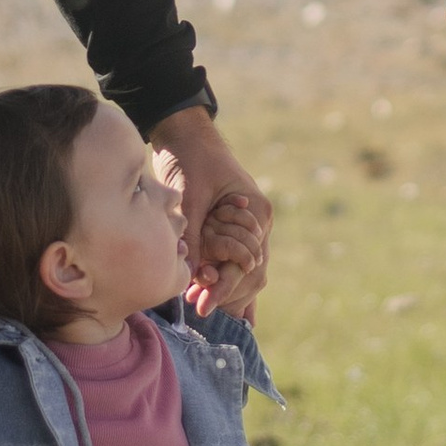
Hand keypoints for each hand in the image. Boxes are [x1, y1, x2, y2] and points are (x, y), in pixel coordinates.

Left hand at [150, 105, 271, 319]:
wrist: (186, 135)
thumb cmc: (190, 160)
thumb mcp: (191, 199)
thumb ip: (196, 238)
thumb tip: (195, 277)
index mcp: (257, 214)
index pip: (247, 264)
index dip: (224, 288)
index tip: (203, 306)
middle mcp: (259, 223)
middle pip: (252, 273)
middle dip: (227, 295)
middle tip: (201, 311)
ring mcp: (249, 226)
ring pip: (247, 271)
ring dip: (227, 290)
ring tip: (203, 307)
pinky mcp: (233, 227)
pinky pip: (237, 260)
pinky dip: (229, 280)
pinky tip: (227, 305)